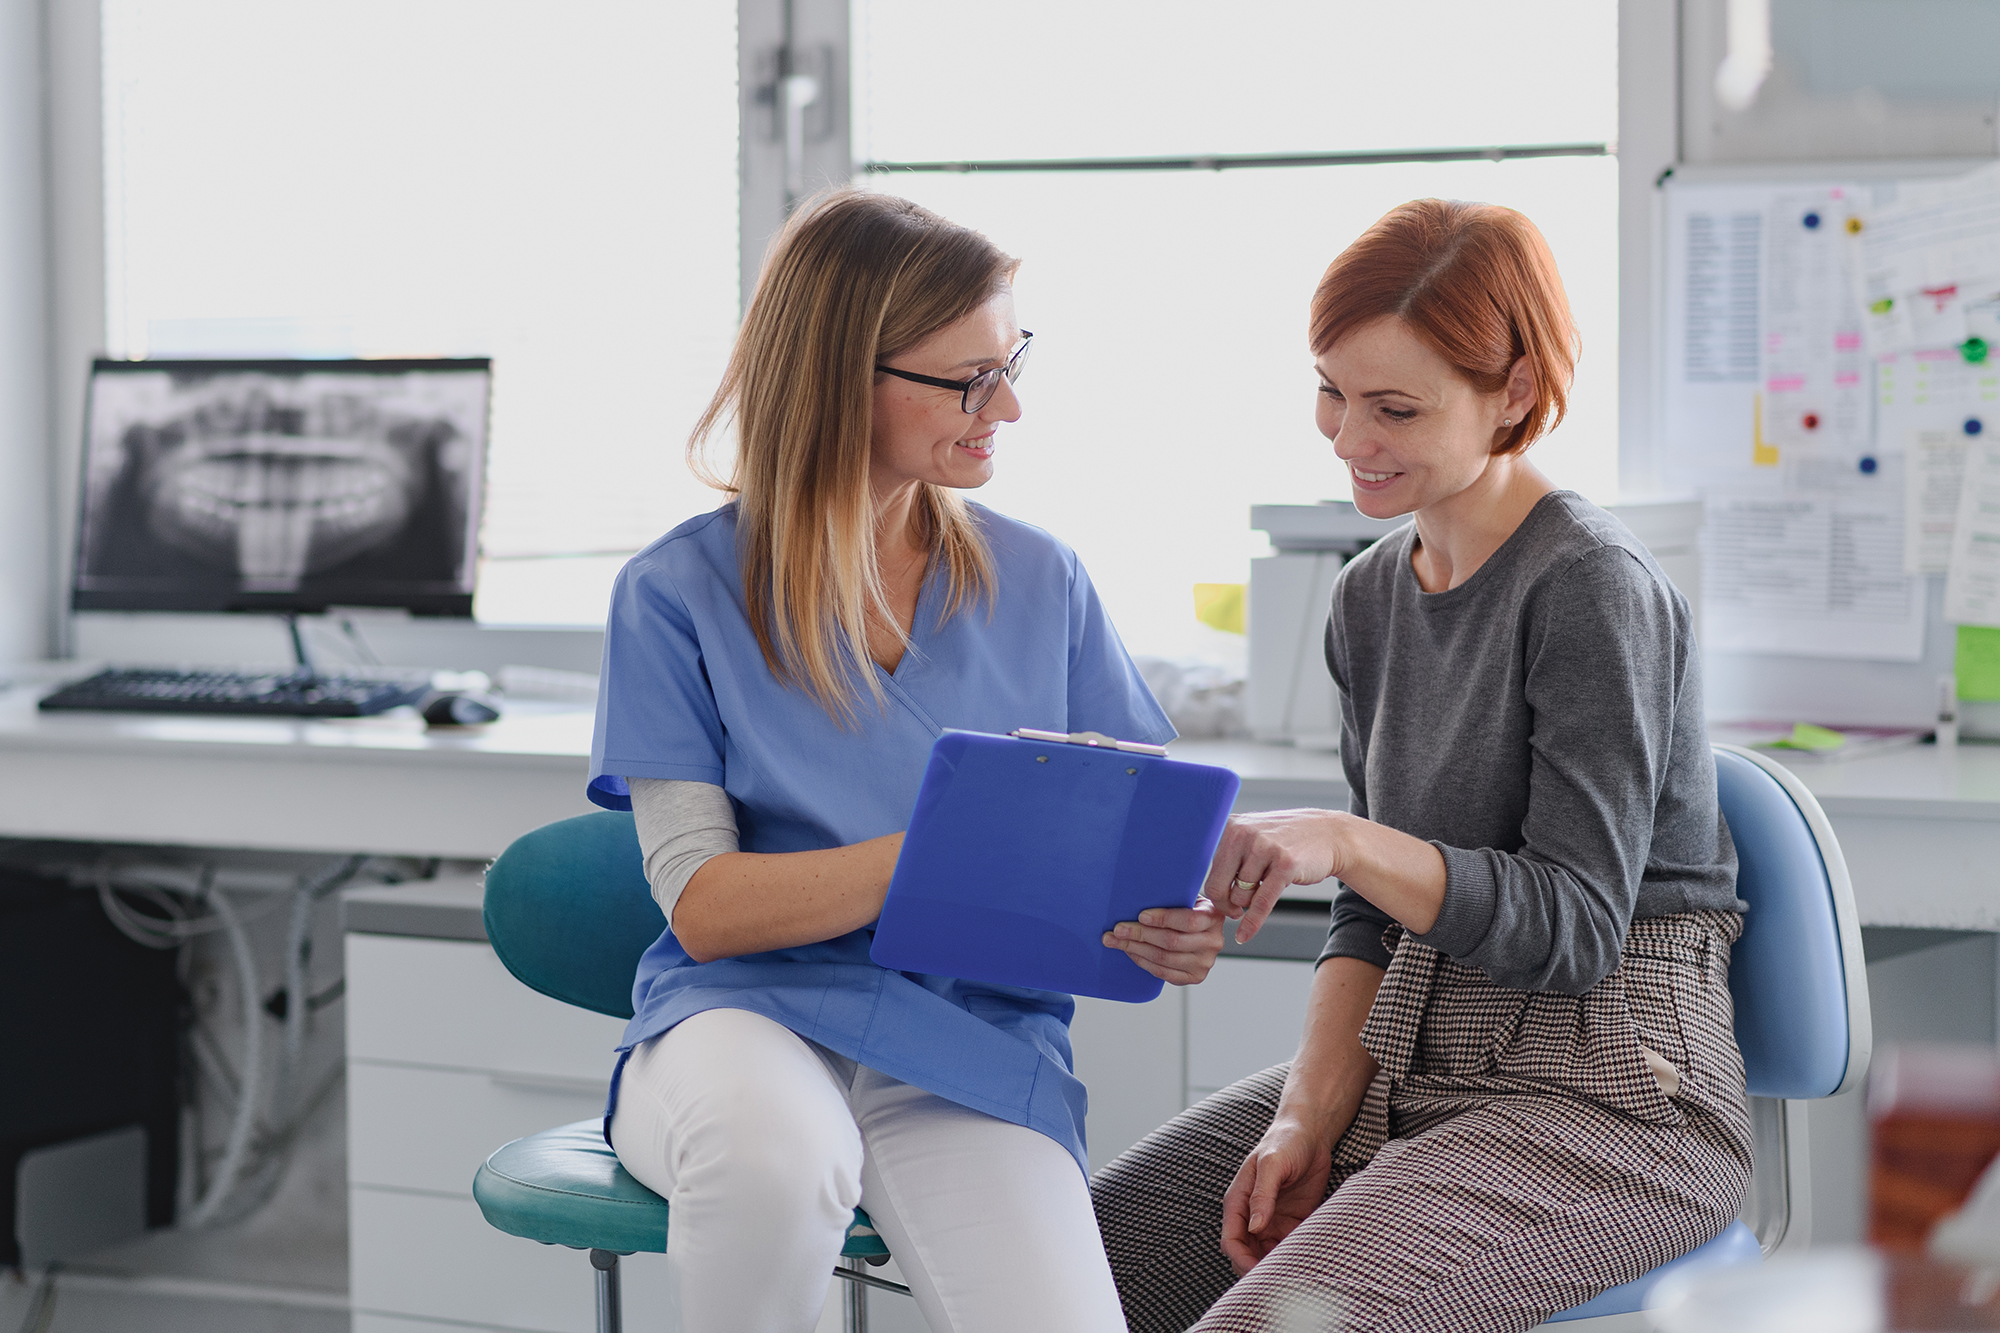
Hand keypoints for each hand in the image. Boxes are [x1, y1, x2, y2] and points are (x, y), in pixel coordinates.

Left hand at [1102, 895, 1225, 984]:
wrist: (1200, 932)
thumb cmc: (1187, 909)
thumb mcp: (1187, 897)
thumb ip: (1173, 897)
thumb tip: (1140, 894)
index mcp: (1213, 917)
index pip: (1189, 920)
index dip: (1163, 919)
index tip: (1141, 916)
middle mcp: (1213, 942)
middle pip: (1172, 942)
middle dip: (1140, 934)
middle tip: (1118, 929)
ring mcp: (1204, 963)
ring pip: (1164, 958)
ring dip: (1135, 949)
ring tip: (1115, 941)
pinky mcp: (1193, 977)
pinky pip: (1163, 972)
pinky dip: (1142, 961)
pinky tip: (1130, 951)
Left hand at [1204, 810, 1343, 942]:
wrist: (1328, 835)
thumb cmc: (1285, 841)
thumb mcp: (1251, 836)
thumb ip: (1227, 855)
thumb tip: (1203, 891)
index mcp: (1229, 826)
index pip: (1206, 870)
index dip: (1212, 893)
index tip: (1219, 903)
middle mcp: (1243, 834)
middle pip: (1218, 887)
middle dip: (1225, 905)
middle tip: (1234, 910)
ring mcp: (1265, 848)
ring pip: (1241, 896)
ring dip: (1249, 903)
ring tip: (1262, 890)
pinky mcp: (1285, 865)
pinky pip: (1261, 903)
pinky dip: (1252, 923)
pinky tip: (1244, 936)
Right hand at [1220, 1114, 1333, 1274]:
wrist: (1311, 1133)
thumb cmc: (1285, 1141)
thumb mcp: (1272, 1164)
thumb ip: (1262, 1195)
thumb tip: (1254, 1227)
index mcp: (1239, 1201)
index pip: (1231, 1241)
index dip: (1240, 1260)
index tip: (1257, 1273)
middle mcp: (1253, 1214)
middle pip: (1247, 1254)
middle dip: (1257, 1270)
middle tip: (1278, 1280)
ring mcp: (1272, 1220)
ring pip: (1268, 1255)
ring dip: (1277, 1265)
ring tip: (1295, 1272)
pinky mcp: (1293, 1221)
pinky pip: (1291, 1246)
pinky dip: (1295, 1256)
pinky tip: (1308, 1259)